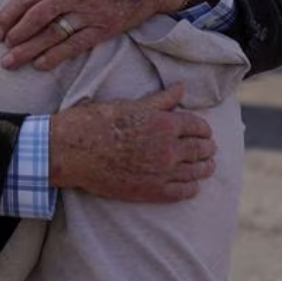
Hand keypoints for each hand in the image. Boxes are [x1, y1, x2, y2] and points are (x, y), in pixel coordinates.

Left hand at [0, 0, 186, 70]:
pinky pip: (76, 45)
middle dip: (16, 35)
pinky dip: (57, 56)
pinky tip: (41, 65)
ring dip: (30, 50)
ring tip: (11, 62)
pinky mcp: (104, 28)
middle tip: (2, 50)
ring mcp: (90, 12)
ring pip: (53, 34)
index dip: (10, 15)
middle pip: (37, 17)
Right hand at [48, 85, 215, 202]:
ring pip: (197, 172)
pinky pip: (183, 192)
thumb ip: (161, 100)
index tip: (204, 131)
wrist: (72, 150)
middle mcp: (168, 148)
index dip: (204, 129)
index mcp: (165, 123)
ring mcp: (161, 172)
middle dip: (207, 147)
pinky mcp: (151, 192)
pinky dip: (192, 188)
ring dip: (205, 168)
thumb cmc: (97, 122)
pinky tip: (191, 185)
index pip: (199, 126)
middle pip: (202, 149)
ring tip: (206, 166)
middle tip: (209, 149)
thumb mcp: (130, 104)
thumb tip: (181, 88)